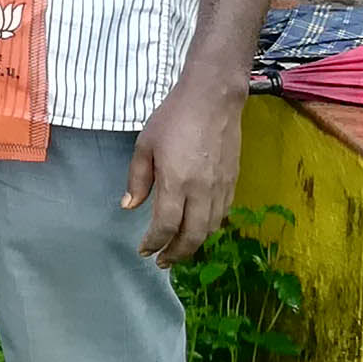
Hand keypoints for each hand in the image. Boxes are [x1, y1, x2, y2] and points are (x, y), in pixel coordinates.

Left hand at [126, 80, 244, 265]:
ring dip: (194, 245)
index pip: (166, 226)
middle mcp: (202, 191)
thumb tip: (129, 207)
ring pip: (210, 229)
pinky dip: (209, 229)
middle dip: (176, 254)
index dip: (154, 243)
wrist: (213, 100)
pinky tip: (197, 229)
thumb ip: (137, 179)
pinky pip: (223, 215)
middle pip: (192, 236)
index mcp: (177, 182)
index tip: (144, 250)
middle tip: (162, 262)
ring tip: (178, 250)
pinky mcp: (233, 182)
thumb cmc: (173, 118)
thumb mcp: (144, 145)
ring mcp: (221, 188)